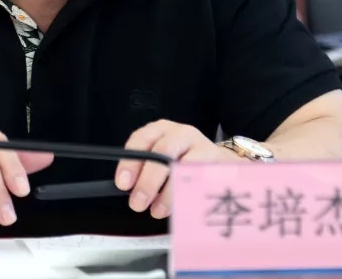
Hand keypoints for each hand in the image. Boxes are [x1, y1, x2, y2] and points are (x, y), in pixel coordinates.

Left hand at [115, 120, 240, 218]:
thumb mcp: (160, 159)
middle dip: (147, 181)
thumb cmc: (181, 162)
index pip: (141, 140)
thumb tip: (131, 193)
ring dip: (167, 193)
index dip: (130, 162)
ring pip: (182, 166)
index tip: (122, 185)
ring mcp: (200, 145)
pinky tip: (180, 207)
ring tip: (158, 211)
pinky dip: (187, 195)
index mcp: (160, 129)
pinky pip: (200, 180)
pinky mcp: (216, 162)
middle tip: (138, 204)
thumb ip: (145, 171)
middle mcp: (180, 133)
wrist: (218, 162)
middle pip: (162, 152)